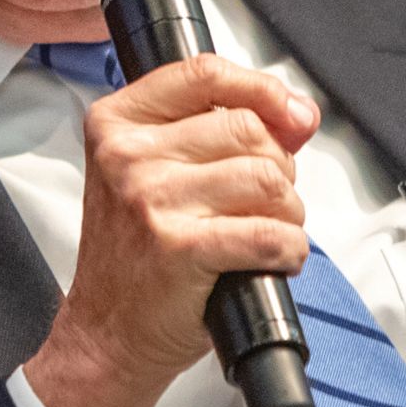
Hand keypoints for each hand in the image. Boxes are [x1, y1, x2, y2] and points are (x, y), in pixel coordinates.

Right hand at [23, 54, 319, 406]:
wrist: (107, 333)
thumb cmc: (137, 254)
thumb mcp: (154, 173)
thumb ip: (216, 132)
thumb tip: (298, 117)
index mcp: (118, 123)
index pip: (205, 73)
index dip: (263, 90)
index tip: (293, 117)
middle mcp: (128, 154)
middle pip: (248, 129)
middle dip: (278, 169)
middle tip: (265, 203)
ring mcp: (151, 199)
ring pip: (267, 178)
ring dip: (287, 213)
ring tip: (267, 233)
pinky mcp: (179, 247)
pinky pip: (268, 232)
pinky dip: (288, 249)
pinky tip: (273, 259)